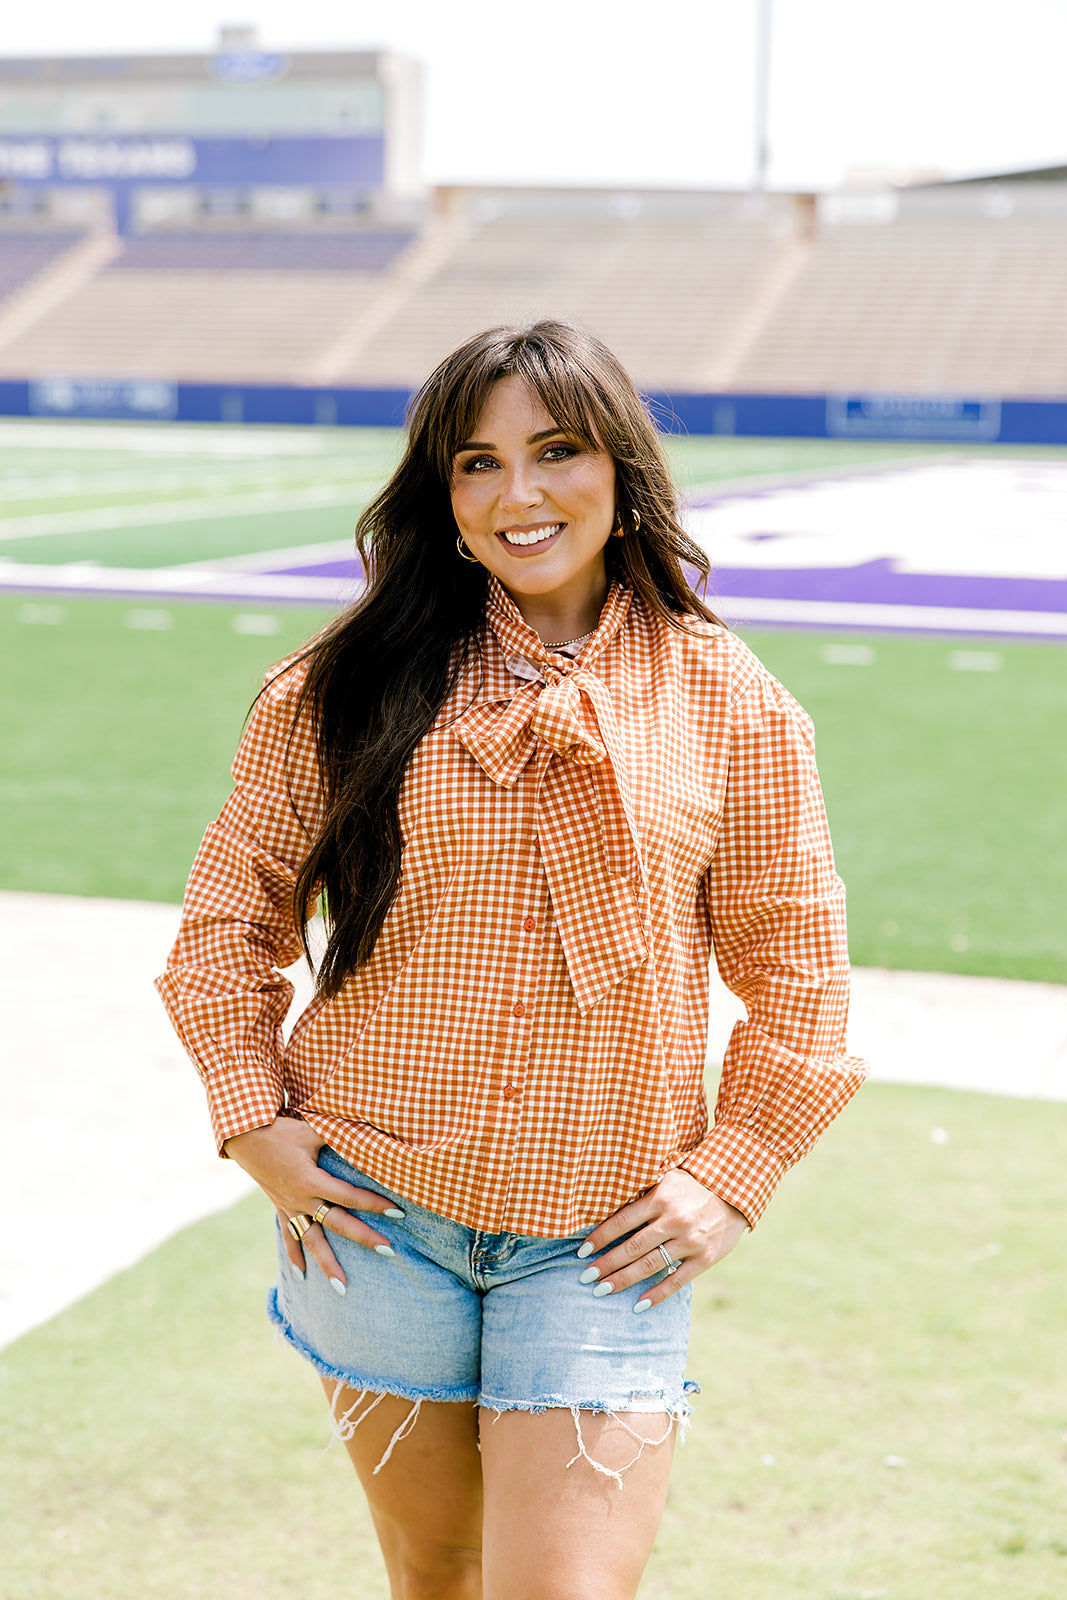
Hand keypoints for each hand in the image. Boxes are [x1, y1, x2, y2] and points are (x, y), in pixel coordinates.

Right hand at [224, 1119, 401, 1291]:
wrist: (245, 1138)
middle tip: (388, 1252)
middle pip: (337, 1223)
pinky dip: (295, 1255)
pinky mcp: (281, 1209)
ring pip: (313, 1241)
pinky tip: (302, 1276)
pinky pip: (289, 1236)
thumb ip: (339, 1136)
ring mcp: (290, 1207)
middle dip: (363, 1238)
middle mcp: (301, 1199)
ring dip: (327, 1264)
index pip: (349, 1196)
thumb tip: (369, 1134)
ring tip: (343, 1287)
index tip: (397, 1212)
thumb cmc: (282, 1131)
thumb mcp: (312, 1130)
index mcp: (310, 1180)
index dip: (373, 1203)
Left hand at [576, 1169, 747, 1310]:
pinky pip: (677, 1280)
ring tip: (602, 1290)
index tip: (583, 1251)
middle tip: (585, 1277)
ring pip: (650, 1265)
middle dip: (606, 1264)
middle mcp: (674, 1220)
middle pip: (632, 1247)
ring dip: (623, 1280)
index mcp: (661, 1198)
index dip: (601, 1238)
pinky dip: (657, 1294)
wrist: (736, 1190)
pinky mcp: (705, 1258)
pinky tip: (638, 1304)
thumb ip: (644, 1193)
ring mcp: (690, 1241)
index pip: (622, 1221)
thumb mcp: (668, 1178)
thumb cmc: (693, 1183)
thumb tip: (607, 1207)